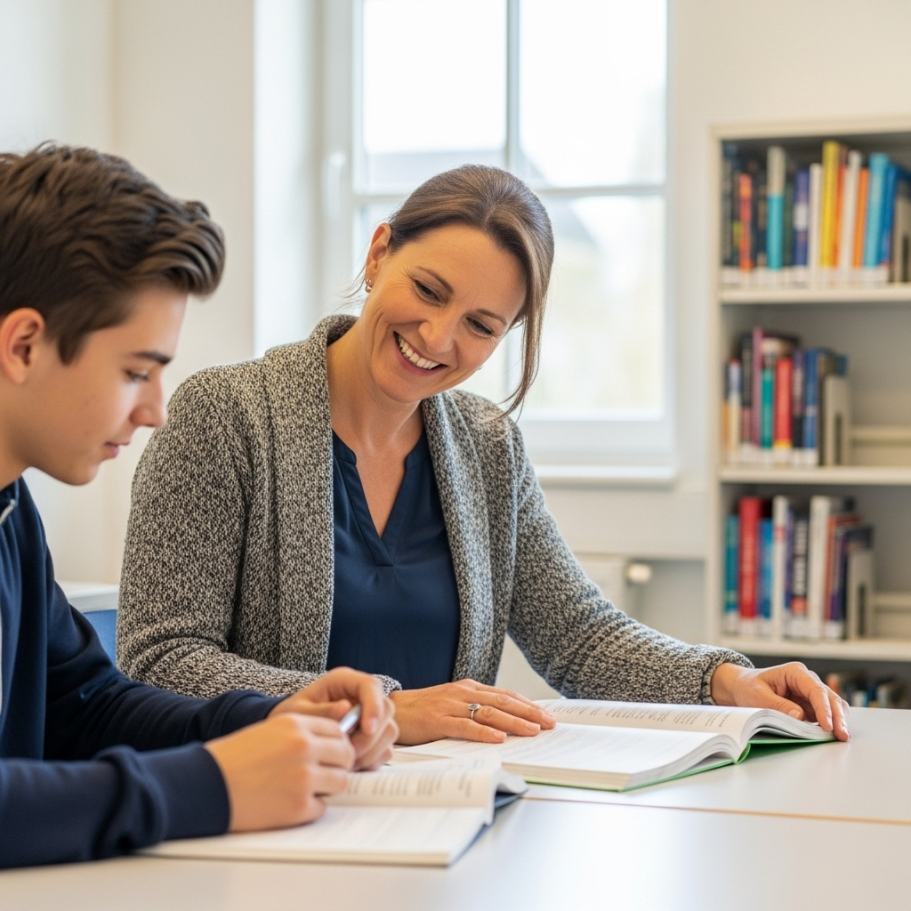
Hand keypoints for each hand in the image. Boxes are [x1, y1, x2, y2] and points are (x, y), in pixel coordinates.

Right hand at [205, 714, 354, 830]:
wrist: (205, 784)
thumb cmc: (232, 759)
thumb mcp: (270, 731)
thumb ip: (302, 734)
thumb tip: (332, 745)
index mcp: (296, 725)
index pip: (338, 730)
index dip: (336, 743)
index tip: (329, 753)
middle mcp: (304, 747)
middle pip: (345, 755)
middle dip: (337, 765)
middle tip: (322, 773)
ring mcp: (304, 777)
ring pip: (340, 782)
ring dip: (327, 787)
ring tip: (305, 789)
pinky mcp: (298, 806)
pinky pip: (321, 808)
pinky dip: (310, 808)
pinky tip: (289, 803)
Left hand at [269, 667, 397, 769]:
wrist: (285, 736)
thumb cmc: (290, 718)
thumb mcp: (297, 713)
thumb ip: (320, 711)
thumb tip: (345, 709)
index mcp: (344, 682)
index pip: (371, 686)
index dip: (374, 706)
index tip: (366, 728)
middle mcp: (360, 696)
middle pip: (386, 709)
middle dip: (372, 735)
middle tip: (350, 753)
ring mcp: (368, 717)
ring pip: (389, 731)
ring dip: (372, 750)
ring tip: (346, 763)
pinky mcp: (372, 737)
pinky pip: (384, 749)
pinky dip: (372, 760)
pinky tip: (351, 767)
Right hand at [391, 679, 555, 744]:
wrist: (390, 709)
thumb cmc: (422, 710)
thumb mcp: (452, 704)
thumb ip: (473, 709)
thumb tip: (503, 724)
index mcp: (468, 688)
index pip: (505, 695)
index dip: (527, 705)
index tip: (546, 715)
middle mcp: (462, 693)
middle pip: (503, 702)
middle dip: (529, 713)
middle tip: (549, 723)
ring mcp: (450, 706)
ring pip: (489, 713)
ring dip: (514, 722)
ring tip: (533, 731)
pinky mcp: (437, 721)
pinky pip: (465, 726)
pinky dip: (484, 732)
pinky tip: (499, 738)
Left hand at [710, 661, 849, 741]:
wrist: (742, 686)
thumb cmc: (748, 687)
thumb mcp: (758, 695)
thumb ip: (778, 705)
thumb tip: (799, 716)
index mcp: (795, 672)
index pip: (816, 690)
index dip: (824, 708)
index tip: (827, 725)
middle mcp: (807, 680)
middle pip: (830, 698)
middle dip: (838, 717)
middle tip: (841, 736)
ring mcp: (810, 693)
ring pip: (833, 705)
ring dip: (838, 721)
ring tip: (841, 737)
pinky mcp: (810, 705)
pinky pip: (826, 714)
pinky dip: (831, 723)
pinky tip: (832, 735)